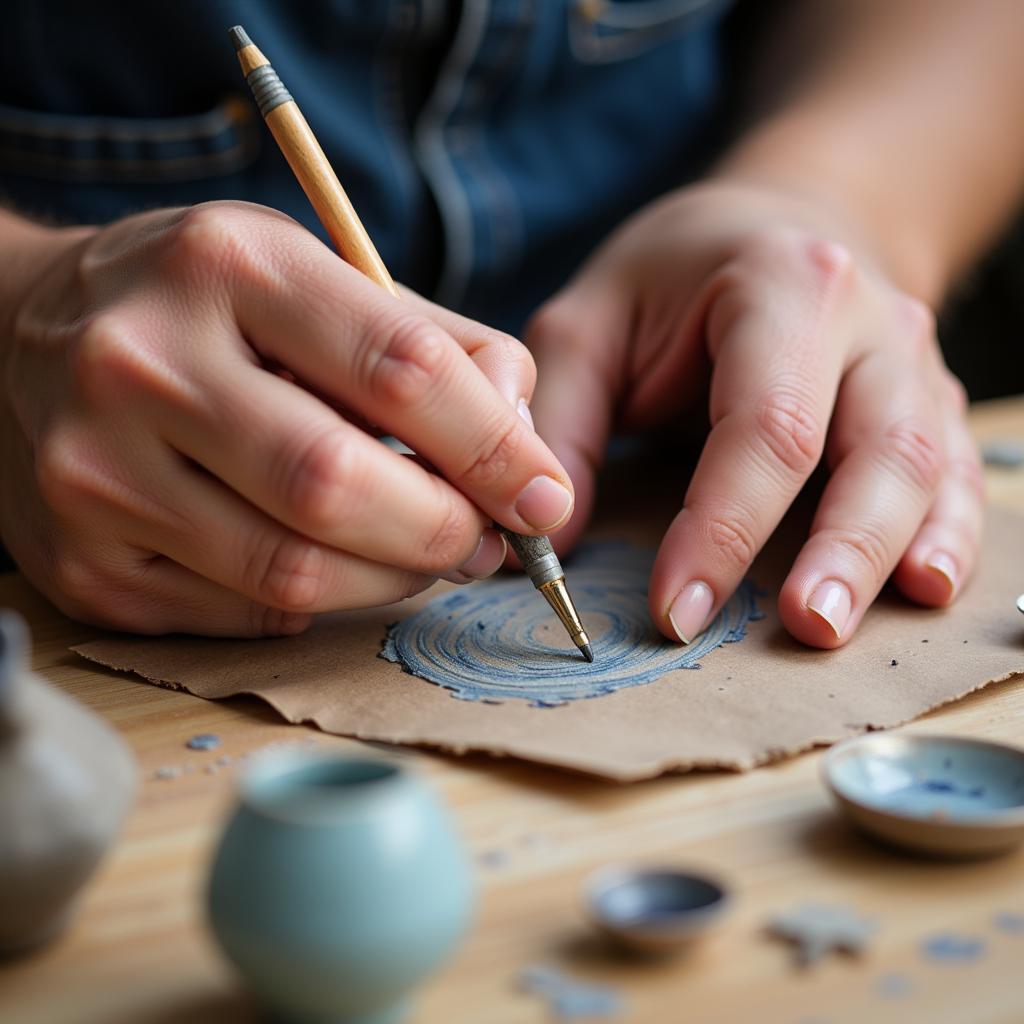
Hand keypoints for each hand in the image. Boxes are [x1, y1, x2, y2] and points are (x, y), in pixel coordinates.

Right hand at [0, 202, 572, 634]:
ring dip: (390, 579)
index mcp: (226, 266)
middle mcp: (143, 362)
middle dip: (444, 531)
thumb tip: (529, 451)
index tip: (545, 496)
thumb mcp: (317, 277)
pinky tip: (329, 563)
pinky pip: (243, 612)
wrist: (24, 336)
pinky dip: (316, 600)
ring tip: (423, 555)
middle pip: (338, 484)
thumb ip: (440, 348)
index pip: (400, 369)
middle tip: (484, 540)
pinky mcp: (85, 562)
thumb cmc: (207, 309)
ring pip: (291, 568)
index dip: (496, 448)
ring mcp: (98, 471)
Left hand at [527, 181, 981, 647]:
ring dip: (889, 554)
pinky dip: (949, 534)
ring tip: (844, 626)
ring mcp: (913, 361)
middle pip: (875, 448)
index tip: (676, 610)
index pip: (765, 425)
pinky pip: (955, 473)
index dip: (722, 527)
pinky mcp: (930, 400)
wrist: (777, 223)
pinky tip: (927, 585)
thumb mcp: (591, 320)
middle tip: (803, 629)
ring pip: (926, 468)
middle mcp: (870, 321)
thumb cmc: (674, 277)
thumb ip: (560, 421)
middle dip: (839, 548)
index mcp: (783, 286)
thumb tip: (547, 542)